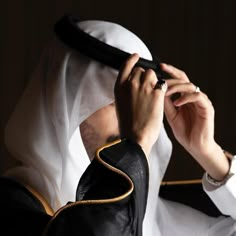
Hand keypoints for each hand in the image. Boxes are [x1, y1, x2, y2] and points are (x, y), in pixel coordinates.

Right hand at [114, 54, 165, 156]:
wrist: (135, 137)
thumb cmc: (128, 125)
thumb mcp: (121, 105)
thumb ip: (126, 92)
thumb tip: (133, 85)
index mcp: (119, 88)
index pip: (125, 66)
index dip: (131, 59)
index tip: (136, 56)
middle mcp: (130, 85)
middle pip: (141, 70)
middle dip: (145, 76)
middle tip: (147, 88)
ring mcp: (143, 88)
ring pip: (152, 74)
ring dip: (154, 81)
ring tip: (154, 93)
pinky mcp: (156, 94)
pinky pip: (161, 83)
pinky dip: (162, 88)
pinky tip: (161, 96)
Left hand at [162, 63, 228, 179]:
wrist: (195, 146)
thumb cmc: (184, 131)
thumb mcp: (170, 114)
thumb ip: (166, 103)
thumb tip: (157, 89)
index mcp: (185, 97)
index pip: (178, 80)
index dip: (169, 73)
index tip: (159, 67)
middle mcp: (193, 97)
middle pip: (184, 78)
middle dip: (172, 73)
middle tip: (162, 70)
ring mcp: (201, 101)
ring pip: (190, 86)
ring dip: (176, 87)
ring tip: (166, 92)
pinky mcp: (207, 107)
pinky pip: (198, 96)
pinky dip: (186, 97)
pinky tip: (176, 102)